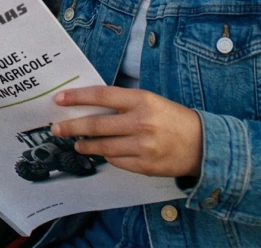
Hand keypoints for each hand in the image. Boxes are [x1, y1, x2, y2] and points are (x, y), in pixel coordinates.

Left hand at [51, 86, 203, 177]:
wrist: (203, 144)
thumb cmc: (173, 119)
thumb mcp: (151, 101)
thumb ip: (124, 103)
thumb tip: (90, 106)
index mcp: (142, 100)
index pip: (101, 96)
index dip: (77, 97)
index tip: (59, 99)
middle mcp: (141, 122)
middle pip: (96, 124)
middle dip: (72, 127)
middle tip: (57, 128)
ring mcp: (143, 146)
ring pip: (103, 146)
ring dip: (86, 145)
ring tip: (78, 143)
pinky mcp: (145, 165)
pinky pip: (116, 161)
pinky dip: (108, 157)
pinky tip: (104, 154)